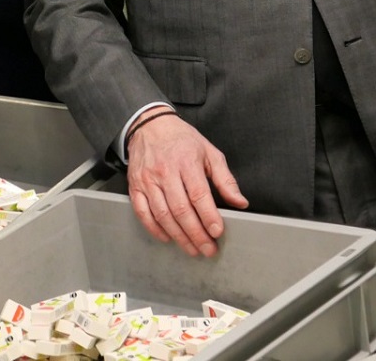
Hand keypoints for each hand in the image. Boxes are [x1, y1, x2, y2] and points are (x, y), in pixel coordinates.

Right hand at [125, 113, 247, 257]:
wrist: (149, 126)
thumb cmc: (181, 139)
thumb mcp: (209, 153)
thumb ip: (225, 179)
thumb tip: (239, 202)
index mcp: (186, 162)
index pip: (199, 195)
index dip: (209, 216)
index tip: (218, 232)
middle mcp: (165, 171)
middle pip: (181, 210)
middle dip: (197, 234)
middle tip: (208, 249)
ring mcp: (148, 180)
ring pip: (163, 215)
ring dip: (179, 236)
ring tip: (192, 249)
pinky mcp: (135, 186)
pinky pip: (143, 212)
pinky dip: (154, 229)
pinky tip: (167, 237)